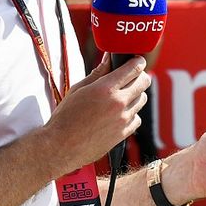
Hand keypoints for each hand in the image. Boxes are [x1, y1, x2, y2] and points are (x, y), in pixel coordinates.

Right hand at [43, 53, 150, 173]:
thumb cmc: (65, 116)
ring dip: (135, 95)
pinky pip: (137, 118)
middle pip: (144, 82)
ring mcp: (123, 120)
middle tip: (131, 76)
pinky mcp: (123, 134)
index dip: (137, 61)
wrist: (61, 146)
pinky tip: (118, 114)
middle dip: (139, 76)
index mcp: (105, 88)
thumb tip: (109, 59)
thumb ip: (98, 73)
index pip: (134, 68)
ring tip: (120, 96)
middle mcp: (118, 103)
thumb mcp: (78, 89)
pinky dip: (131, 114)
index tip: (136, 61)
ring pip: (142, 99)